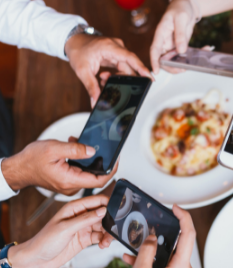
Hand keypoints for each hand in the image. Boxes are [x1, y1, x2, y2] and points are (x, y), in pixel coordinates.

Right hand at [1, 137, 117, 194]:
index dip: (111, 171)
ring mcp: (69, 184)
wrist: (18, 169)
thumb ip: (75, 150)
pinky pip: (81, 172)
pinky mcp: (67, 181)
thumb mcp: (54, 149)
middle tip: (102, 148)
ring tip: (82, 145)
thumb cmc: (31, 161)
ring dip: (90, 159)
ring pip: (88, 173)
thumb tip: (92, 151)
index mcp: (70, 180)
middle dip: (101, 161)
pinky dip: (82, 160)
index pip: (99, 181)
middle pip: (96, 177)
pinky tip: (76, 149)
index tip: (117, 161)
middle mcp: (71, 186)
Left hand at [8, 195, 109, 267]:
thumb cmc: (44, 241)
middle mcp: (81, 216)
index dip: (108, 204)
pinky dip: (104, 240)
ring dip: (108, 233)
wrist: (35, 260)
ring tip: (107, 240)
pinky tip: (103, 244)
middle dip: (110, 221)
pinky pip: (99, 237)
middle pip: (103, 214)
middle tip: (113, 229)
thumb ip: (86, 219)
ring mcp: (83, 228)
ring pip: (103, 227)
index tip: (118, 210)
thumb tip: (103, 210)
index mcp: (75, 208)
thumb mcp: (66, 228)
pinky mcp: (84, 239)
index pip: (97, 200)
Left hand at [65, 34, 152, 106]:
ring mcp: (117, 50)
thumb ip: (91, 87)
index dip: (141, 68)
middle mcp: (116, 47)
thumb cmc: (77, 51)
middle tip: (113, 86)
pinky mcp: (116, 54)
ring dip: (117, 77)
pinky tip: (105, 77)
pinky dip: (115, 74)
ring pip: (126, 68)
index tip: (150, 78)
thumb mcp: (82, 71)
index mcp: (109, 47)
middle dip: (124, 79)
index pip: (130, 58)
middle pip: (130, 66)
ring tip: (103, 80)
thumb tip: (95, 102)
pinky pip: (121, 66)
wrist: (73, 41)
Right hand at [122, 205, 194, 267]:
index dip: (183, 216)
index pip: (188, 234)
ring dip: (150, 246)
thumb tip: (151, 238)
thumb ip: (147, 253)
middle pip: (177, 240)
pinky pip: (159, 261)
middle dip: (162, 230)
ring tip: (139, 241)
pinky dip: (147, 258)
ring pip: (165, 251)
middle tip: (155, 222)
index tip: (175, 207)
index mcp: (180, 264)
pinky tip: (132, 257)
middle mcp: (181, 266)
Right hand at [150, 0, 195, 73]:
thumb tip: (181, 50)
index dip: (154, 61)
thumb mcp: (181, 18)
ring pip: (174, 60)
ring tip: (194, 63)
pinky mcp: (180, 46)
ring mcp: (172, 45)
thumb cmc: (180, 8)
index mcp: (160, 33)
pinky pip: (185, 54)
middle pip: (164, 59)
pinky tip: (205, 49)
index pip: (155, 50)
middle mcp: (165, 41)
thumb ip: (180, 34)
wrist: (187, 5)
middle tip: (183, 69)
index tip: (156, 71)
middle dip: (172, 67)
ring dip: (184, 64)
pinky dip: (194, 55)